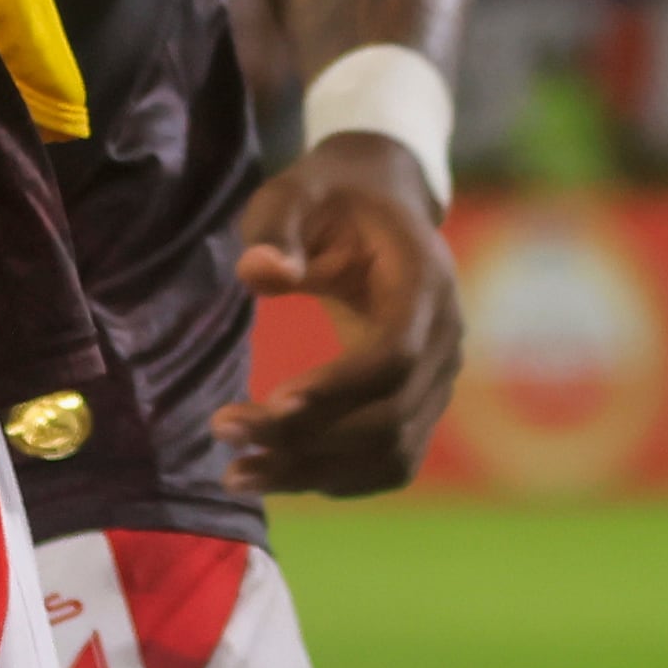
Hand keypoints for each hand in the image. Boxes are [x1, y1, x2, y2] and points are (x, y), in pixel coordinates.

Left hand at [211, 130, 464, 494]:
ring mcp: (439, 376)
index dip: (340, 387)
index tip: (272, 401)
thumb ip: (276, 227)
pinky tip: (280, 476)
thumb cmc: (329, 196)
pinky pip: (393, 458)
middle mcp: (444, 339)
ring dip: (317, 471)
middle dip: (307, 436)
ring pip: (393, 450)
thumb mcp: (294, 190)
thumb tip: (260, 274)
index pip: (395, 355)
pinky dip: (341, 478)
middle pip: (390, 414)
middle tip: (223, 431)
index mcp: (424, 283)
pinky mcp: (419, 400)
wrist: (380, 202)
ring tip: (237, 474)